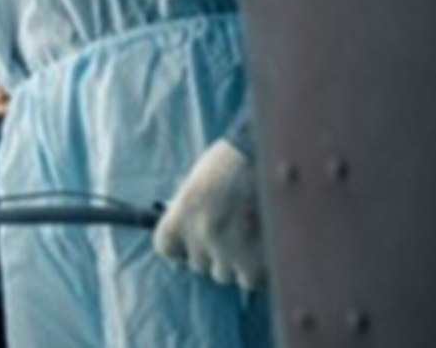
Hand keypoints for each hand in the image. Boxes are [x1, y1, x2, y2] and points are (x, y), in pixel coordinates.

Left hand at [153, 140, 265, 290]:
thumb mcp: (200, 181)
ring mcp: (228, 252)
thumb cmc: (234, 160)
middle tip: (229, 236)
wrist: (269, 157)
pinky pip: (251, 280)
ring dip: (235, 263)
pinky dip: (258, 270)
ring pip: (226, 275)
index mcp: (181, 215)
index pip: (165, 248)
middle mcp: (200, 237)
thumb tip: (189, 235)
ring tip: (249, 239)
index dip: (179, 249)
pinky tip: (264, 249)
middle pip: (199, 265)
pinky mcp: (256, 262)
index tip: (190, 244)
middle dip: (212, 254)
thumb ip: (191, 210)